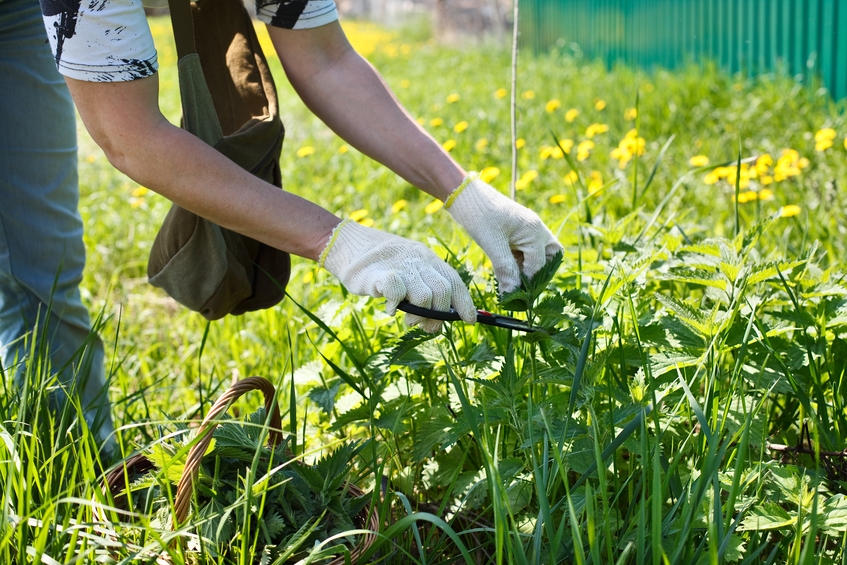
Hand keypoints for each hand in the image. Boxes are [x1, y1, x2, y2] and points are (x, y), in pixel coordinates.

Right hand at [320, 220, 475, 331]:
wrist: (347, 243)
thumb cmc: (379, 262)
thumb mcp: (409, 268)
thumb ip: (425, 285)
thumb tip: (441, 317)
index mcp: (428, 259)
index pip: (454, 281)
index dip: (464, 303)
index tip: (470, 320)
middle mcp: (419, 260)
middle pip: (443, 292)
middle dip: (439, 316)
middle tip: (428, 327)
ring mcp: (401, 266)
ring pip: (425, 297)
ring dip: (419, 316)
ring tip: (408, 320)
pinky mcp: (380, 274)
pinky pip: (397, 293)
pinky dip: (397, 306)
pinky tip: (391, 309)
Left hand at [445, 174, 562, 292]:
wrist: (464, 194)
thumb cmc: (478, 215)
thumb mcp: (492, 245)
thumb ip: (506, 269)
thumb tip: (512, 294)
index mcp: (534, 231)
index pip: (538, 266)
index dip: (527, 284)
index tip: (514, 298)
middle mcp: (537, 229)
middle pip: (550, 258)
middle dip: (538, 275)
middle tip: (521, 288)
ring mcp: (529, 229)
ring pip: (539, 255)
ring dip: (528, 269)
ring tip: (511, 280)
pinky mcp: (519, 230)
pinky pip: (527, 250)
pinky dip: (520, 262)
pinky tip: (505, 270)